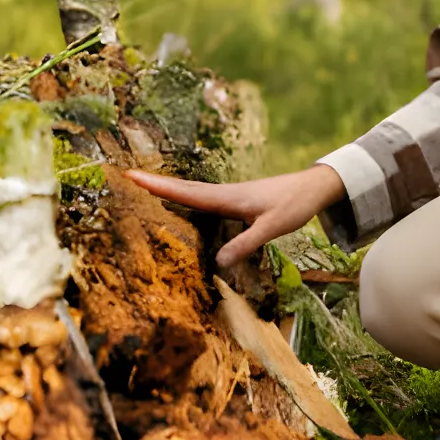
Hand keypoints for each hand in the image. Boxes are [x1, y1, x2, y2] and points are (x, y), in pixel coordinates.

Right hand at [126, 164, 344, 267]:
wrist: (312, 188)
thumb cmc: (293, 205)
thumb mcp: (271, 227)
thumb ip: (246, 244)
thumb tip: (217, 263)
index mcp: (227, 198)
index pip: (187, 192)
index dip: (160, 187)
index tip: (134, 177)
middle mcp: (223, 193)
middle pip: (183, 188)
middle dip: (155, 183)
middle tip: (127, 176)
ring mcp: (228, 195)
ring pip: (191, 191)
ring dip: (168, 188)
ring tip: (143, 185)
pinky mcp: (234, 200)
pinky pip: (202, 197)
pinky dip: (185, 195)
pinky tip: (180, 200)